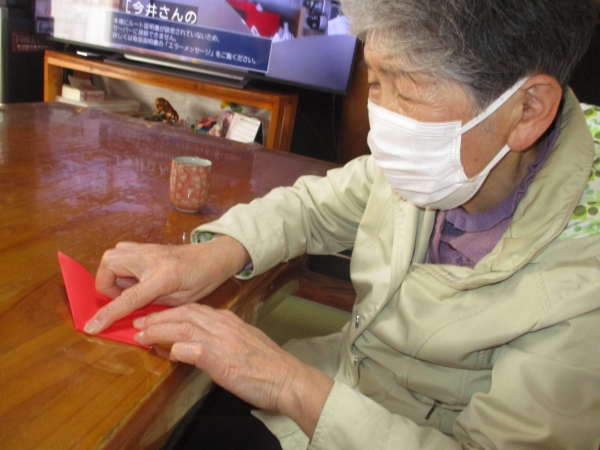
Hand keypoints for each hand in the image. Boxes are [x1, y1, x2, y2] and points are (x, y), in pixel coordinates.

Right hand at [84, 236, 249, 333]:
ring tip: (131, 287)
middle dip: (108, 285)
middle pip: (109, 265)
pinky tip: (135, 276)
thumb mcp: (181, 302)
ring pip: (111, 256)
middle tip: (126, 297)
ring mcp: (147, 248)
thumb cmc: (202, 281)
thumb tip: (128, 314)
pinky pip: (121, 252)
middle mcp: (151, 258)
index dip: (107, 314)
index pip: (128, 298)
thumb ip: (152, 306)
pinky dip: (120, 266)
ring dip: (113, 275)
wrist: (213, 257)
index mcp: (164, 276)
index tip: (91, 327)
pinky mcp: (146, 245)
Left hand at [134, 304, 333, 437]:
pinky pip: (194, 349)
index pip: (193, 309)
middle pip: (184, 314)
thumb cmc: (267, 365)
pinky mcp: (221, 359)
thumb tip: (198, 345)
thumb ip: (220, 339)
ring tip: (141, 335)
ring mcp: (222, 341)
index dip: (170, 313)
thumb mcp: (243, 343)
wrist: (286, 378)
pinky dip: (178, 348)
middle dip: (158, 317)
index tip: (154, 318)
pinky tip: (168, 352)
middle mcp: (223, 325)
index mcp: (228, 320)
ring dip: (159, 330)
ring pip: (184, 327)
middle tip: (139, 324)